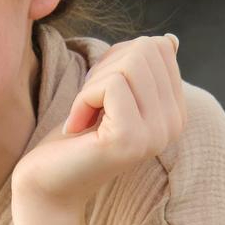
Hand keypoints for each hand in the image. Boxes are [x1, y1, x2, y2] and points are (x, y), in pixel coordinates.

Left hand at [12, 33, 185, 214]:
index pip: (159, 48)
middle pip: (147, 50)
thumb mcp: (111, 93)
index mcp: (176, 111)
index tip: (101, 96)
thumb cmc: (76, 137)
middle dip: (105, 68)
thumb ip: (141, 69)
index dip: (117, 60)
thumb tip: (170, 40)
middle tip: (89, 105)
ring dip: (93, 84)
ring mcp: (156, 134)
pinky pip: (112, 85)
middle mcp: (175, 124)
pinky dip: (83, 98)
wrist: (48, 184)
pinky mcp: (131, 139)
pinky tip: (76, 127)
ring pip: (130, 64)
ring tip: (85, 116)